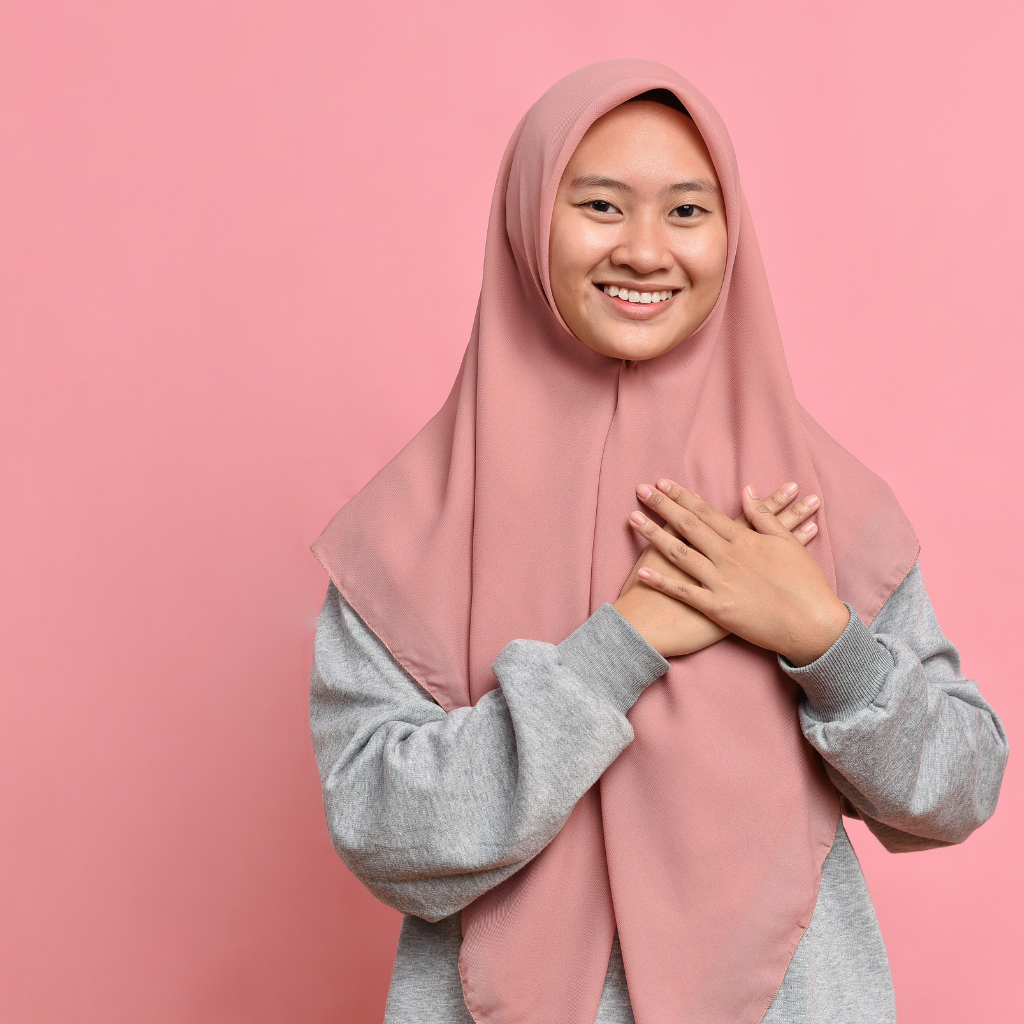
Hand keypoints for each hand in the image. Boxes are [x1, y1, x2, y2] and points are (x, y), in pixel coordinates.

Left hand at [613, 482, 821, 657]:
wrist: (812, 624)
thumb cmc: (804, 583)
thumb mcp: (788, 543)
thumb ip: (764, 516)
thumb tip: (747, 491)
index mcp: (744, 539)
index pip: (706, 511)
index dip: (682, 496)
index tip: (663, 483)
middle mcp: (728, 556)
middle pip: (688, 526)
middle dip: (662, 506)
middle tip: (641, 490)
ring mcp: (720, 582)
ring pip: (680, 554)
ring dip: (653, 535)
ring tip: (632, 518)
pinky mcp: (717, 608)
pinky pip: (683, 593)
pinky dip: (661, 582)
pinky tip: (641, 571)